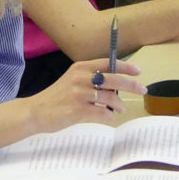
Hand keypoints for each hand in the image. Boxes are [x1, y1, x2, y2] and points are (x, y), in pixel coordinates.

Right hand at [23, 59, 147, 134]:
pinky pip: (101, 112)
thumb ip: (90, 77)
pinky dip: (109, 115)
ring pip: (109, 97)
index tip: (138, 71)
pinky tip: (109, 116)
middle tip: (142, 89)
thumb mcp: (72, 79)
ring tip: (121, 108)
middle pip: (113, 79)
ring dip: (119, 104)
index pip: (108, 63)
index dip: (125, 67)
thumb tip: (117, 82)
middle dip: (131, 85)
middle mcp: (80, 78)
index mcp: (80, 67)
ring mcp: (78, 94)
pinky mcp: (77, 111)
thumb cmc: (57, 96)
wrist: (36, 111)